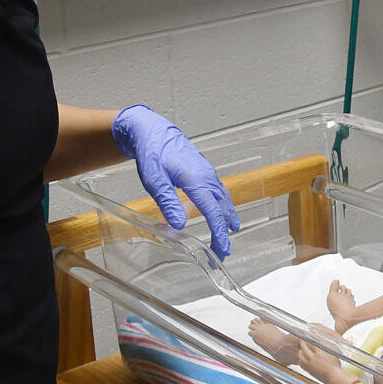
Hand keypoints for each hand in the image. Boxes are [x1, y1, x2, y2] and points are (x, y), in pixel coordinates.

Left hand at [111, 105, 239, 258]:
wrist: (154, 131)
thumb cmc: (153, 153)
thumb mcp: (154, 180)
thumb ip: (168, 202)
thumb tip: (179, 225)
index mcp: (196, 180)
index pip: (213, 211)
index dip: (219, 232)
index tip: (222, 249)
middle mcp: (207, 177)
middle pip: (222, 208)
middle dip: (224, 231)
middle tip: (223, 252)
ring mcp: (208, 173)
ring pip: (224, 199)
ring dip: (227, 218)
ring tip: (229, 234)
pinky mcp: (205, 172)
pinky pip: (220, 191)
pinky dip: (225, 205)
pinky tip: (224, 211)